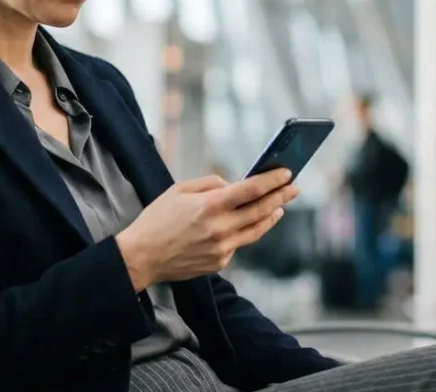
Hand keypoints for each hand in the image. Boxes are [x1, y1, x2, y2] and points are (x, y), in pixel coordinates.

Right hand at [116, 169, 298, 290]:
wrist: (141, 257)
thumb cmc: (157, 219)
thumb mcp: (179, 190)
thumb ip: (210, 184)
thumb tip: (234, 186)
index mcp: (210, 206)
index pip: (251, 190)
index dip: (272, 180)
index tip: (287, 173)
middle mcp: (220, 228)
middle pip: (261, 210)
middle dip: (281, 197)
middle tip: (294, 188)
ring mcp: (222, 248)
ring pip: (256, 230)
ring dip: (271, 216)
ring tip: (280, 206)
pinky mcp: (220, 262)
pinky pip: (239, 243)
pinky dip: (246, 231)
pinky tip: (250, 223)